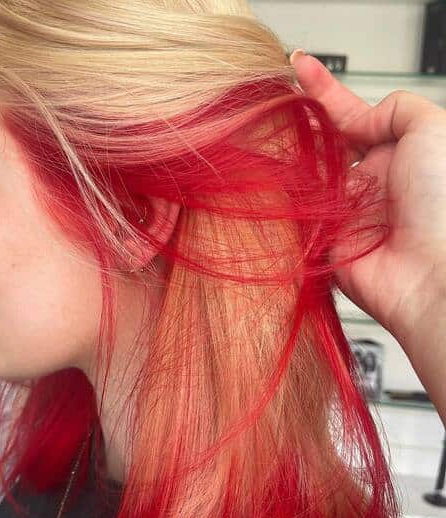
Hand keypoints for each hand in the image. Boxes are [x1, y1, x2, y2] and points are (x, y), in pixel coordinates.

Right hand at [290, 50, 445, 342]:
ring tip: (267, 135)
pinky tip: (272, 182)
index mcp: (394, 155)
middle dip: (297, 126)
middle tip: (272, 105)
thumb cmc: (442, 204)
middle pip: (321, 146)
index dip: (324, 91)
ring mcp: (342, 211)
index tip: (299, 66)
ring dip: (288, 160)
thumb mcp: (433, 130)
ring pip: (304, 177)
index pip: (351, 117)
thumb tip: (359, 117)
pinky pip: (297, 214)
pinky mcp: (324, 240)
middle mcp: (366, 182)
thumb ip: (395, 110)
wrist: (431, 273)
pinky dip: (285, 200)